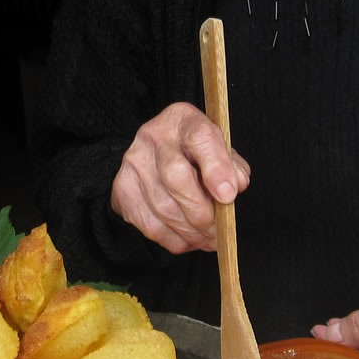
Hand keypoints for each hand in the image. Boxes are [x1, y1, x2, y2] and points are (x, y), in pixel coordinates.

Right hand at [111, 102, 251, 254]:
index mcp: (183, 119)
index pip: (200, 137)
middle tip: (218, 229)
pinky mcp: (123, 190)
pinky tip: (189, 238)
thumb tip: (235, 185)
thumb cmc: (194, 155)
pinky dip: (175, 239)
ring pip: (164, 208)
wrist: (154, 159)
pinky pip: (151, 226)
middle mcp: (153, 136)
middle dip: (202, 211)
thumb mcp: (219, 151)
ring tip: (209, 238)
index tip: (228, 195)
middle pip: (176, 176)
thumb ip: (232, 166)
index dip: (216, 168)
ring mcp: (133, 163)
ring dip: (192, 232)